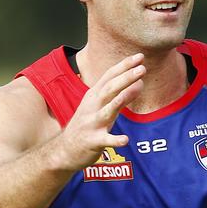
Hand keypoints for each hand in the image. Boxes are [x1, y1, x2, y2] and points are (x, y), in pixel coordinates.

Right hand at [55, 54, 145, 169]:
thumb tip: (139, 82)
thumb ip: (119, 95)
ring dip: (122, 98)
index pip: (109, 76)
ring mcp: (92, 124)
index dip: (124, 66)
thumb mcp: (100, 106)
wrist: (64, 150)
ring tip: (137, 89)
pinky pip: (105, 140)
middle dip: (125, 78)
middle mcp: (92, 107)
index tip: (140, 57)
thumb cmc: (87, 125)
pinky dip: (115, 140)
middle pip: (109, 89)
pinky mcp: (93, 141)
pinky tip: (125, 139)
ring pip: (108, 110)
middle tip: (142, 69)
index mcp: (94, 96)